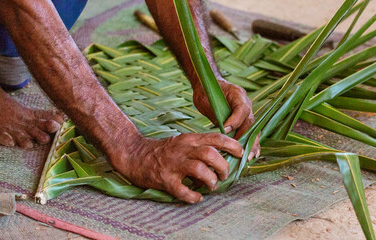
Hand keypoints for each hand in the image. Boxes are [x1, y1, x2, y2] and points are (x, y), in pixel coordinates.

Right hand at [111, 133, 243, 203]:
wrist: (134, 155)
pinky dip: (193, 196)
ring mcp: (173, 164)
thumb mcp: (182, 142)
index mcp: (189, 139)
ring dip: (211, 180)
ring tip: (211, 186)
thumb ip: (200, 146)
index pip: (215, 137)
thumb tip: (223, 157)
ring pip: (200, 169)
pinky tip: (196, 197)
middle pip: (210, 154)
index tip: (241, 153)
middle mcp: (183, 150)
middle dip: (223, 166)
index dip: (232, 145)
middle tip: (223, 175)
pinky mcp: (165, 179)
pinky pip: (183, 190)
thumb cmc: (162, 151)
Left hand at [193, 79, 259, 158]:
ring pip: (253, 129)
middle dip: (247, 139)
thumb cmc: (206, 92)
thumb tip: (223, 131)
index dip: (235, 121)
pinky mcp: (244, 120)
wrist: (208, 87)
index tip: (225, 131)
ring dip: (252, 144)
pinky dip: (251, 143)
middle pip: (250, 122)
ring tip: (249, 157)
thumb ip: (216, 113)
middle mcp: (246, 102)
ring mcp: (247, 111)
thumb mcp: (207, 100)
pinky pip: (250, 132)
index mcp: (238, 94)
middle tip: (243, 153)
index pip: (241, 109)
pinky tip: (252, 155)